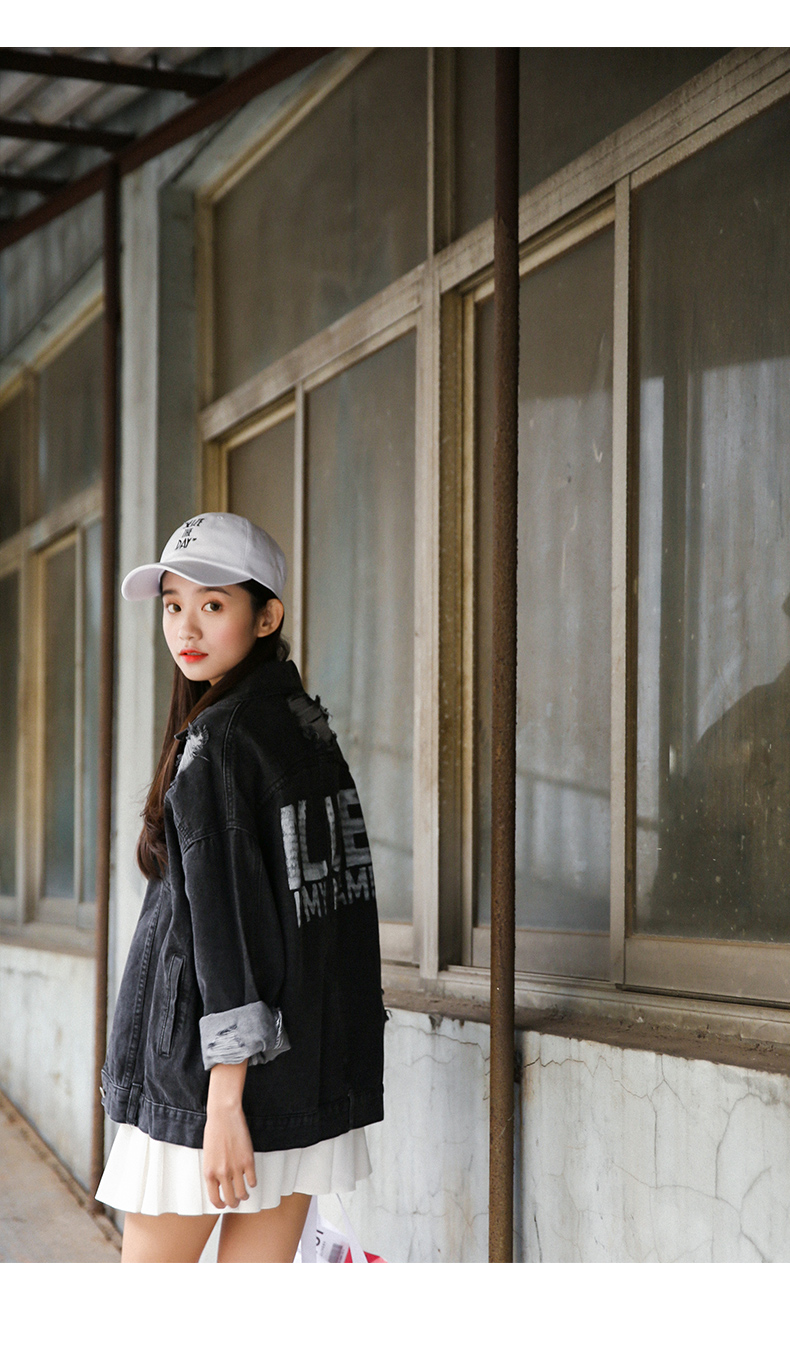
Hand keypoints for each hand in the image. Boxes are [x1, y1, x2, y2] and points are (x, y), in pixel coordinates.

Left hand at [203, 1062, 257, 1209]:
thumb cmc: (214, 1132)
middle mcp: (222, 1173)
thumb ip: (213, 1171)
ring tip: (245, 1193)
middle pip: (230, 1199)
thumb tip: (220, 1185)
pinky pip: (252, 1180)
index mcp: (209, 1173)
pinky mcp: (248, 1161)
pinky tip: (251, 1178)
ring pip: (243, 1193)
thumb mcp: (208, 1156)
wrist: (223, 1115)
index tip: (224, 1204)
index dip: (220, 1205)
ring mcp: (236, 1168)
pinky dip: (252, 1182)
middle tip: (236, 1201)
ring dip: (244, 1195)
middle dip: (233, 1203)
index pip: (214, 1199)